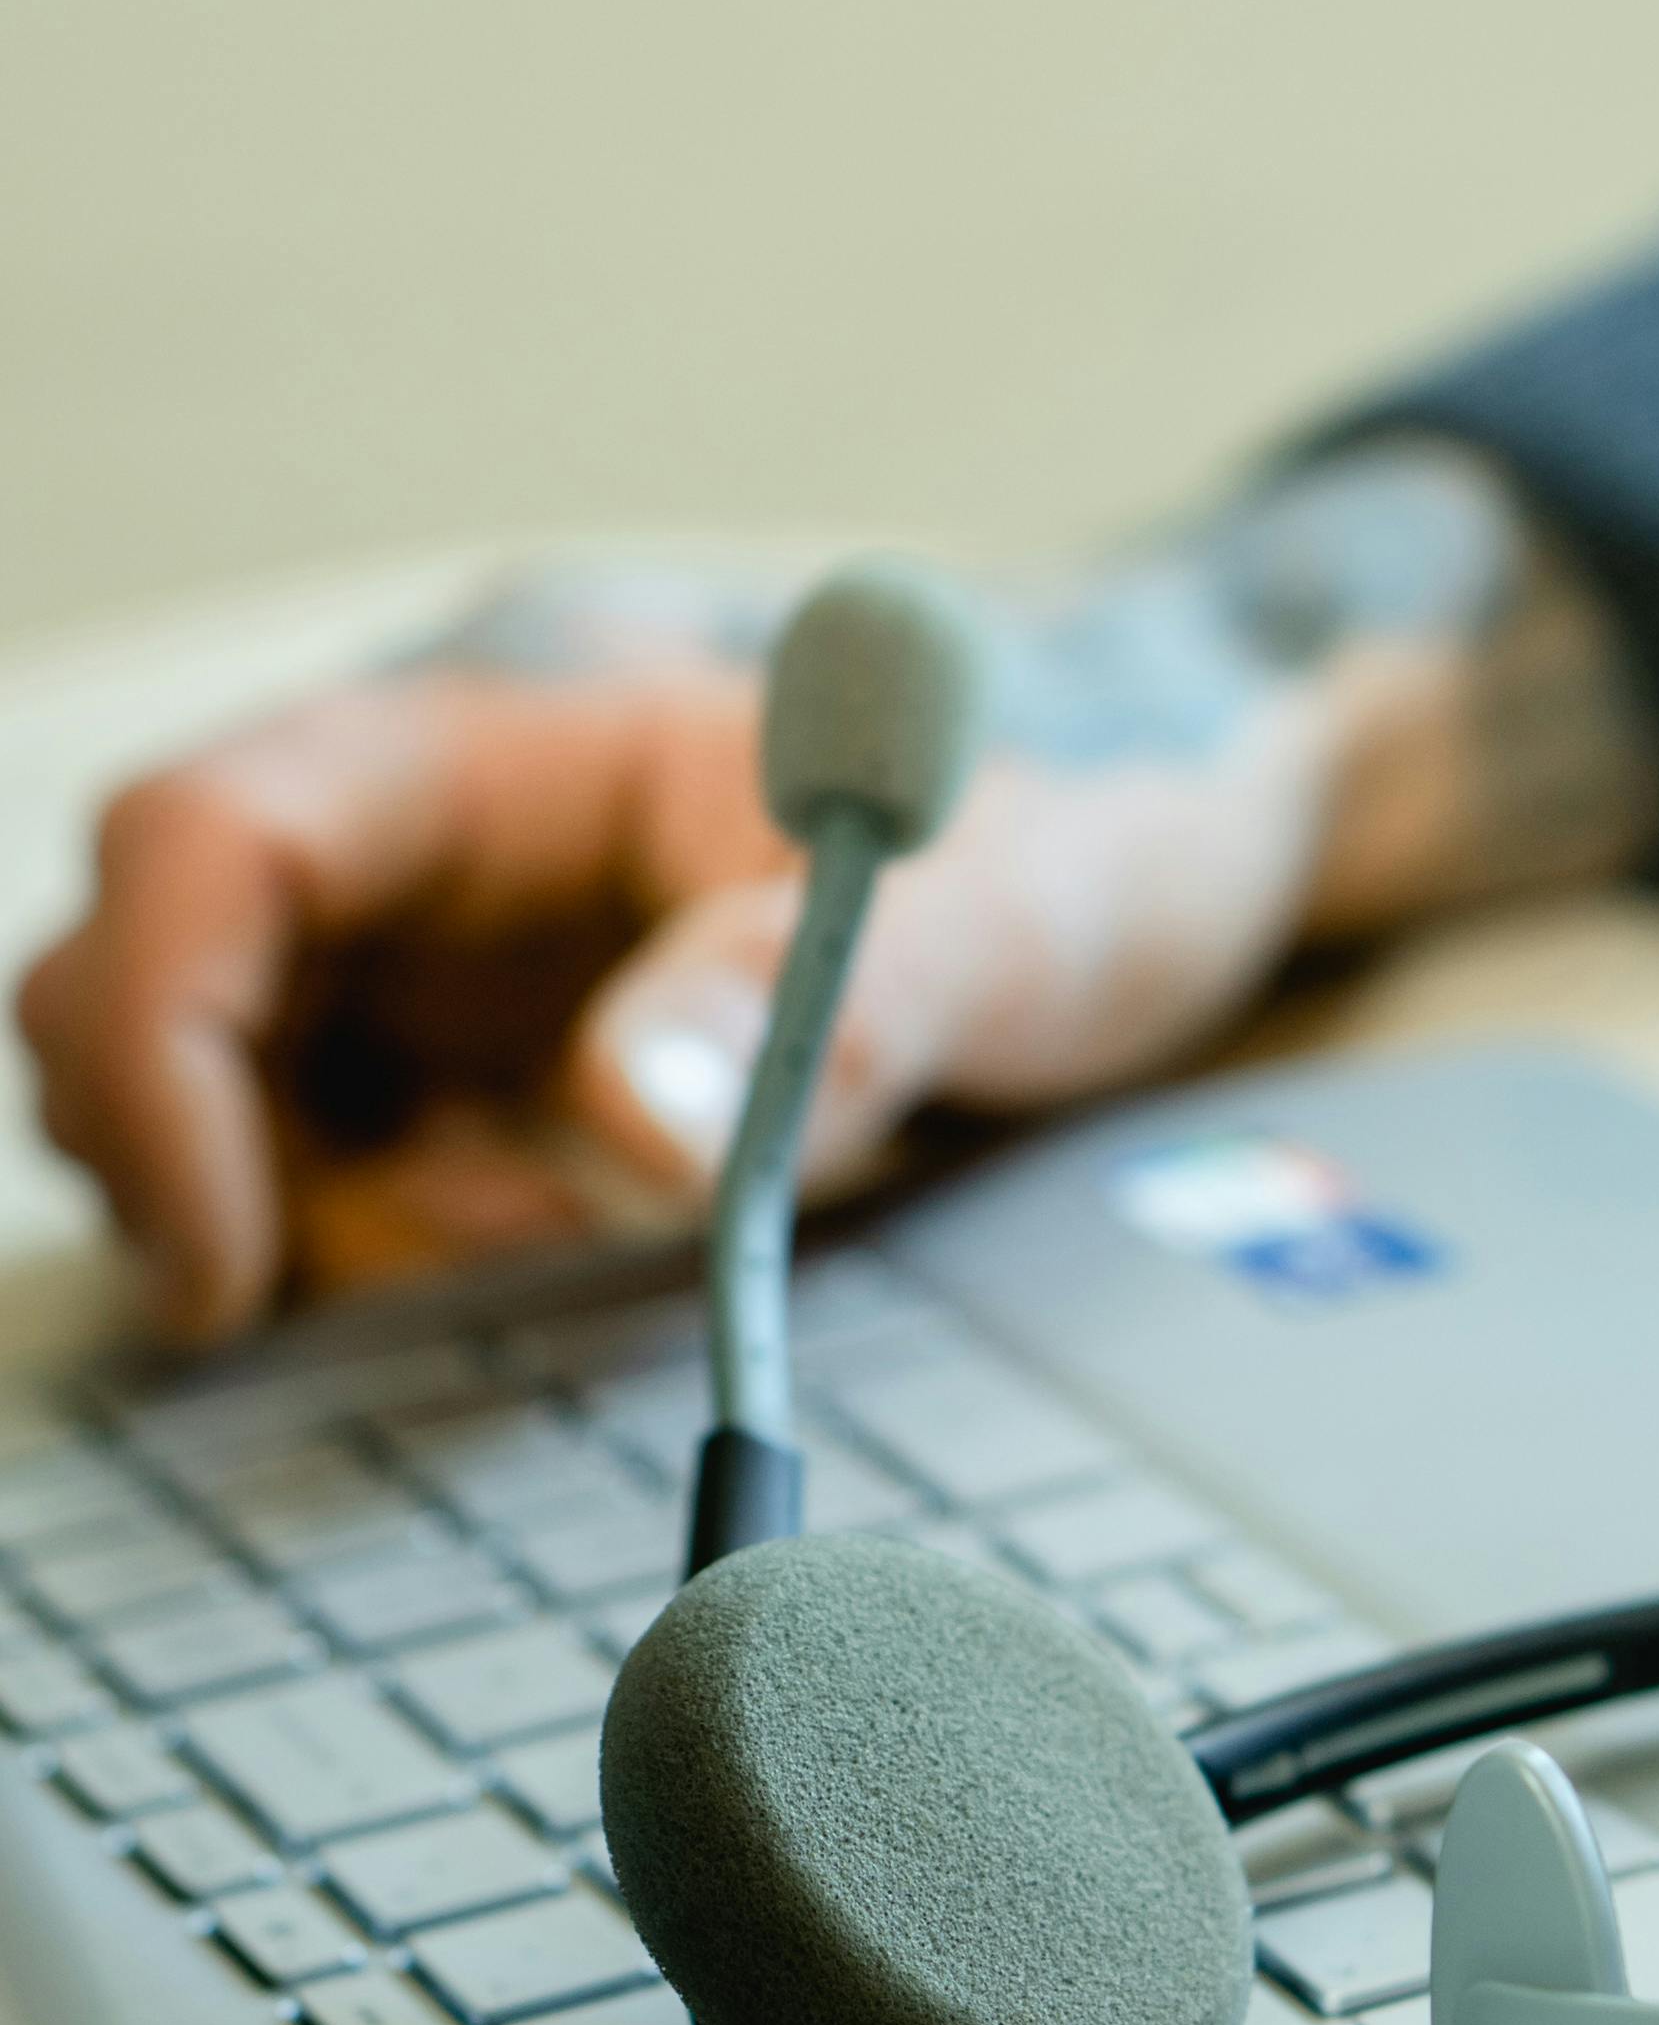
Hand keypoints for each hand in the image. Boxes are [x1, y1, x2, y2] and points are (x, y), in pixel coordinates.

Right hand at [18, 462, 1657, 1343]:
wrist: (1149, 866)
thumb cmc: (1076, 837)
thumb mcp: (1000, 913)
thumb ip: (826, 998)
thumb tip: (632, 1126)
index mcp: (503, 744)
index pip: (206, 840)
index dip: (158, 1042)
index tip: (233, 1257)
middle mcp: (421, 843)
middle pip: (143, 976)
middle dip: (212, 1162)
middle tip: (417, 1280)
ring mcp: (425, 952)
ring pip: (211, 1098)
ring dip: (320, 1224)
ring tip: (560, 1243)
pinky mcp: (459, 1061)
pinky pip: (319, 1172)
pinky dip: (381, 1251)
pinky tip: (558, 1249)